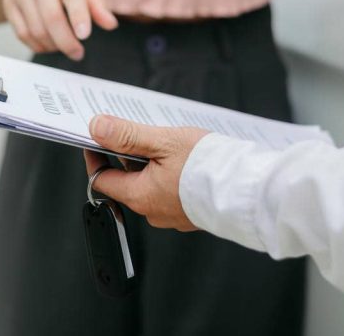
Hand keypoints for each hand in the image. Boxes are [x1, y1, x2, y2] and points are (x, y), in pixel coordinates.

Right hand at [2, 0, 117, 59]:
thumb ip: (96, 3)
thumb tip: (111, 25)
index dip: (78, 16)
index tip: (85, 36)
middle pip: (51, 16)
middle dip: (66, 41)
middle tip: (78, 53)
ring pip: (36, 29)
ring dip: (53, 46)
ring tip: (66, 47)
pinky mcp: (8, 4)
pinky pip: (23, 33)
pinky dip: (38, 46)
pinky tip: (50, 45)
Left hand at [84, 115, 208, 230]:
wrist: (249, 188)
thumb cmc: (209, 167)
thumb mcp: (163, 142)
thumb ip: (127, 136)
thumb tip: (97, 128)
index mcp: (140, 196)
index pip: (102, 179)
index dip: (95, 156)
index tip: (95, 138)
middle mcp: (153, 211)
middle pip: (127, 181)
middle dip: (127, 156)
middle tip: (134, 132)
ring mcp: (173, 215)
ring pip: (150, 185)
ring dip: (150, 164)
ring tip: (163, 142)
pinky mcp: (191, 212)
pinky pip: (170, 191)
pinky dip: (169, 173)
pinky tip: (182, 157)